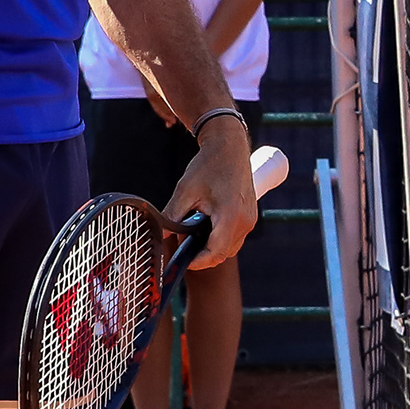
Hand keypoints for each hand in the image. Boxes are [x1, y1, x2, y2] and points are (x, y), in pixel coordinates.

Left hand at [164, 120, 259, 269]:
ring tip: (194, 230)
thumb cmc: (209, 165)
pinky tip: (207, 223)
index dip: (197, 261)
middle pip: (222, 253)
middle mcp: (245, 222)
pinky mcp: (250, 216)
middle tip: (183, 244)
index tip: (182, 260)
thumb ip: (172, 215)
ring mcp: (250, 220)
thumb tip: (159, 234)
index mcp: (230, 216)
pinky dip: (220, 237)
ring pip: (229, 247)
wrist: (230, 146)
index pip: (215, 252)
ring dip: (212, 246)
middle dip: (203, 254)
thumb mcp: (185, 190)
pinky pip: (235, 237)